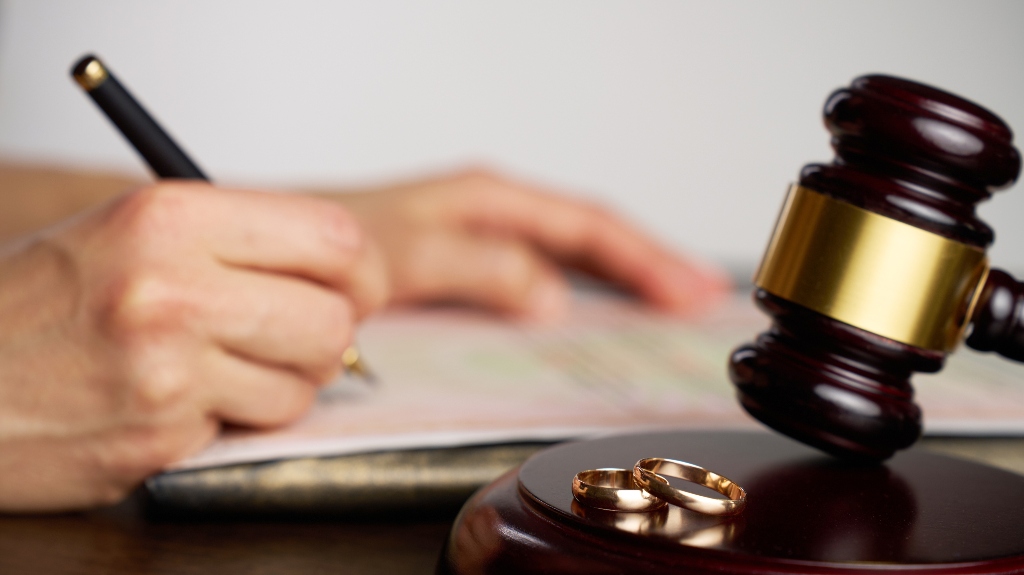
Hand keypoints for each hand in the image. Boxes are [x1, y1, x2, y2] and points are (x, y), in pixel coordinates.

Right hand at [0, 182, 387, 511]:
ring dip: (277, 385)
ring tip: (215, 370)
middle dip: (327, 337)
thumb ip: (236, 244)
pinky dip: (229, 420)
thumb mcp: (127, 231)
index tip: (354, 287)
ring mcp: (167, 367)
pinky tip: (176, 402)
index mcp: (171, 216)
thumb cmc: (35, 304)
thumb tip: (344, 276)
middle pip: (334, 318)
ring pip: (304, 384)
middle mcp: (173, 286)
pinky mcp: (159, 433)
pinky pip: (249, 428)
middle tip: (292, 337)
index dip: (359, 270)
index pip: (332, 237)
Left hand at [333, 169, 729, 318]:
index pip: (586, 227)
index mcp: (486, 200)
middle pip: (588, 238)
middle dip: (646, 266)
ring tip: (662, 310)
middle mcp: (488, 216)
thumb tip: (550, 295)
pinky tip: (580, 322)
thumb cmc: (324, 243)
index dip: (643, 258)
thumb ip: (476, 266)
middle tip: (698, 301)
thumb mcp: (402, 253)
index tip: (690, 292)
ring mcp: (475, 243)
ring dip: (613, 282)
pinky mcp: (458, 271)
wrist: (268, 253)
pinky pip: (529, 282)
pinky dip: (566, 299)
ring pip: (564, 258)